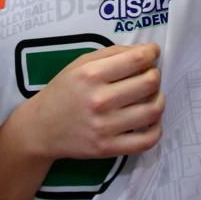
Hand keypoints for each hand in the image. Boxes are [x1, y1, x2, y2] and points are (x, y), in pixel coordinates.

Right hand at [17, 44, 163, 160]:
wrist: (41, 128)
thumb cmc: (63, 91)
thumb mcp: (79, 64)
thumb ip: (112, 53)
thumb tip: (146, 51)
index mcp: (90, 74)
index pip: (136, 60)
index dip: (151, 54)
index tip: (153, 53)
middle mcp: (99, 100)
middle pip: (149, 83)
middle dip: (155, 75)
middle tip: (150, 75)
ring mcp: (105, 126)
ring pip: (152, 110)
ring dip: (159, 99)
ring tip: (152, 96)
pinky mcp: (108, 148)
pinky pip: (147, 140)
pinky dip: (156, 128)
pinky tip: (150, 120)